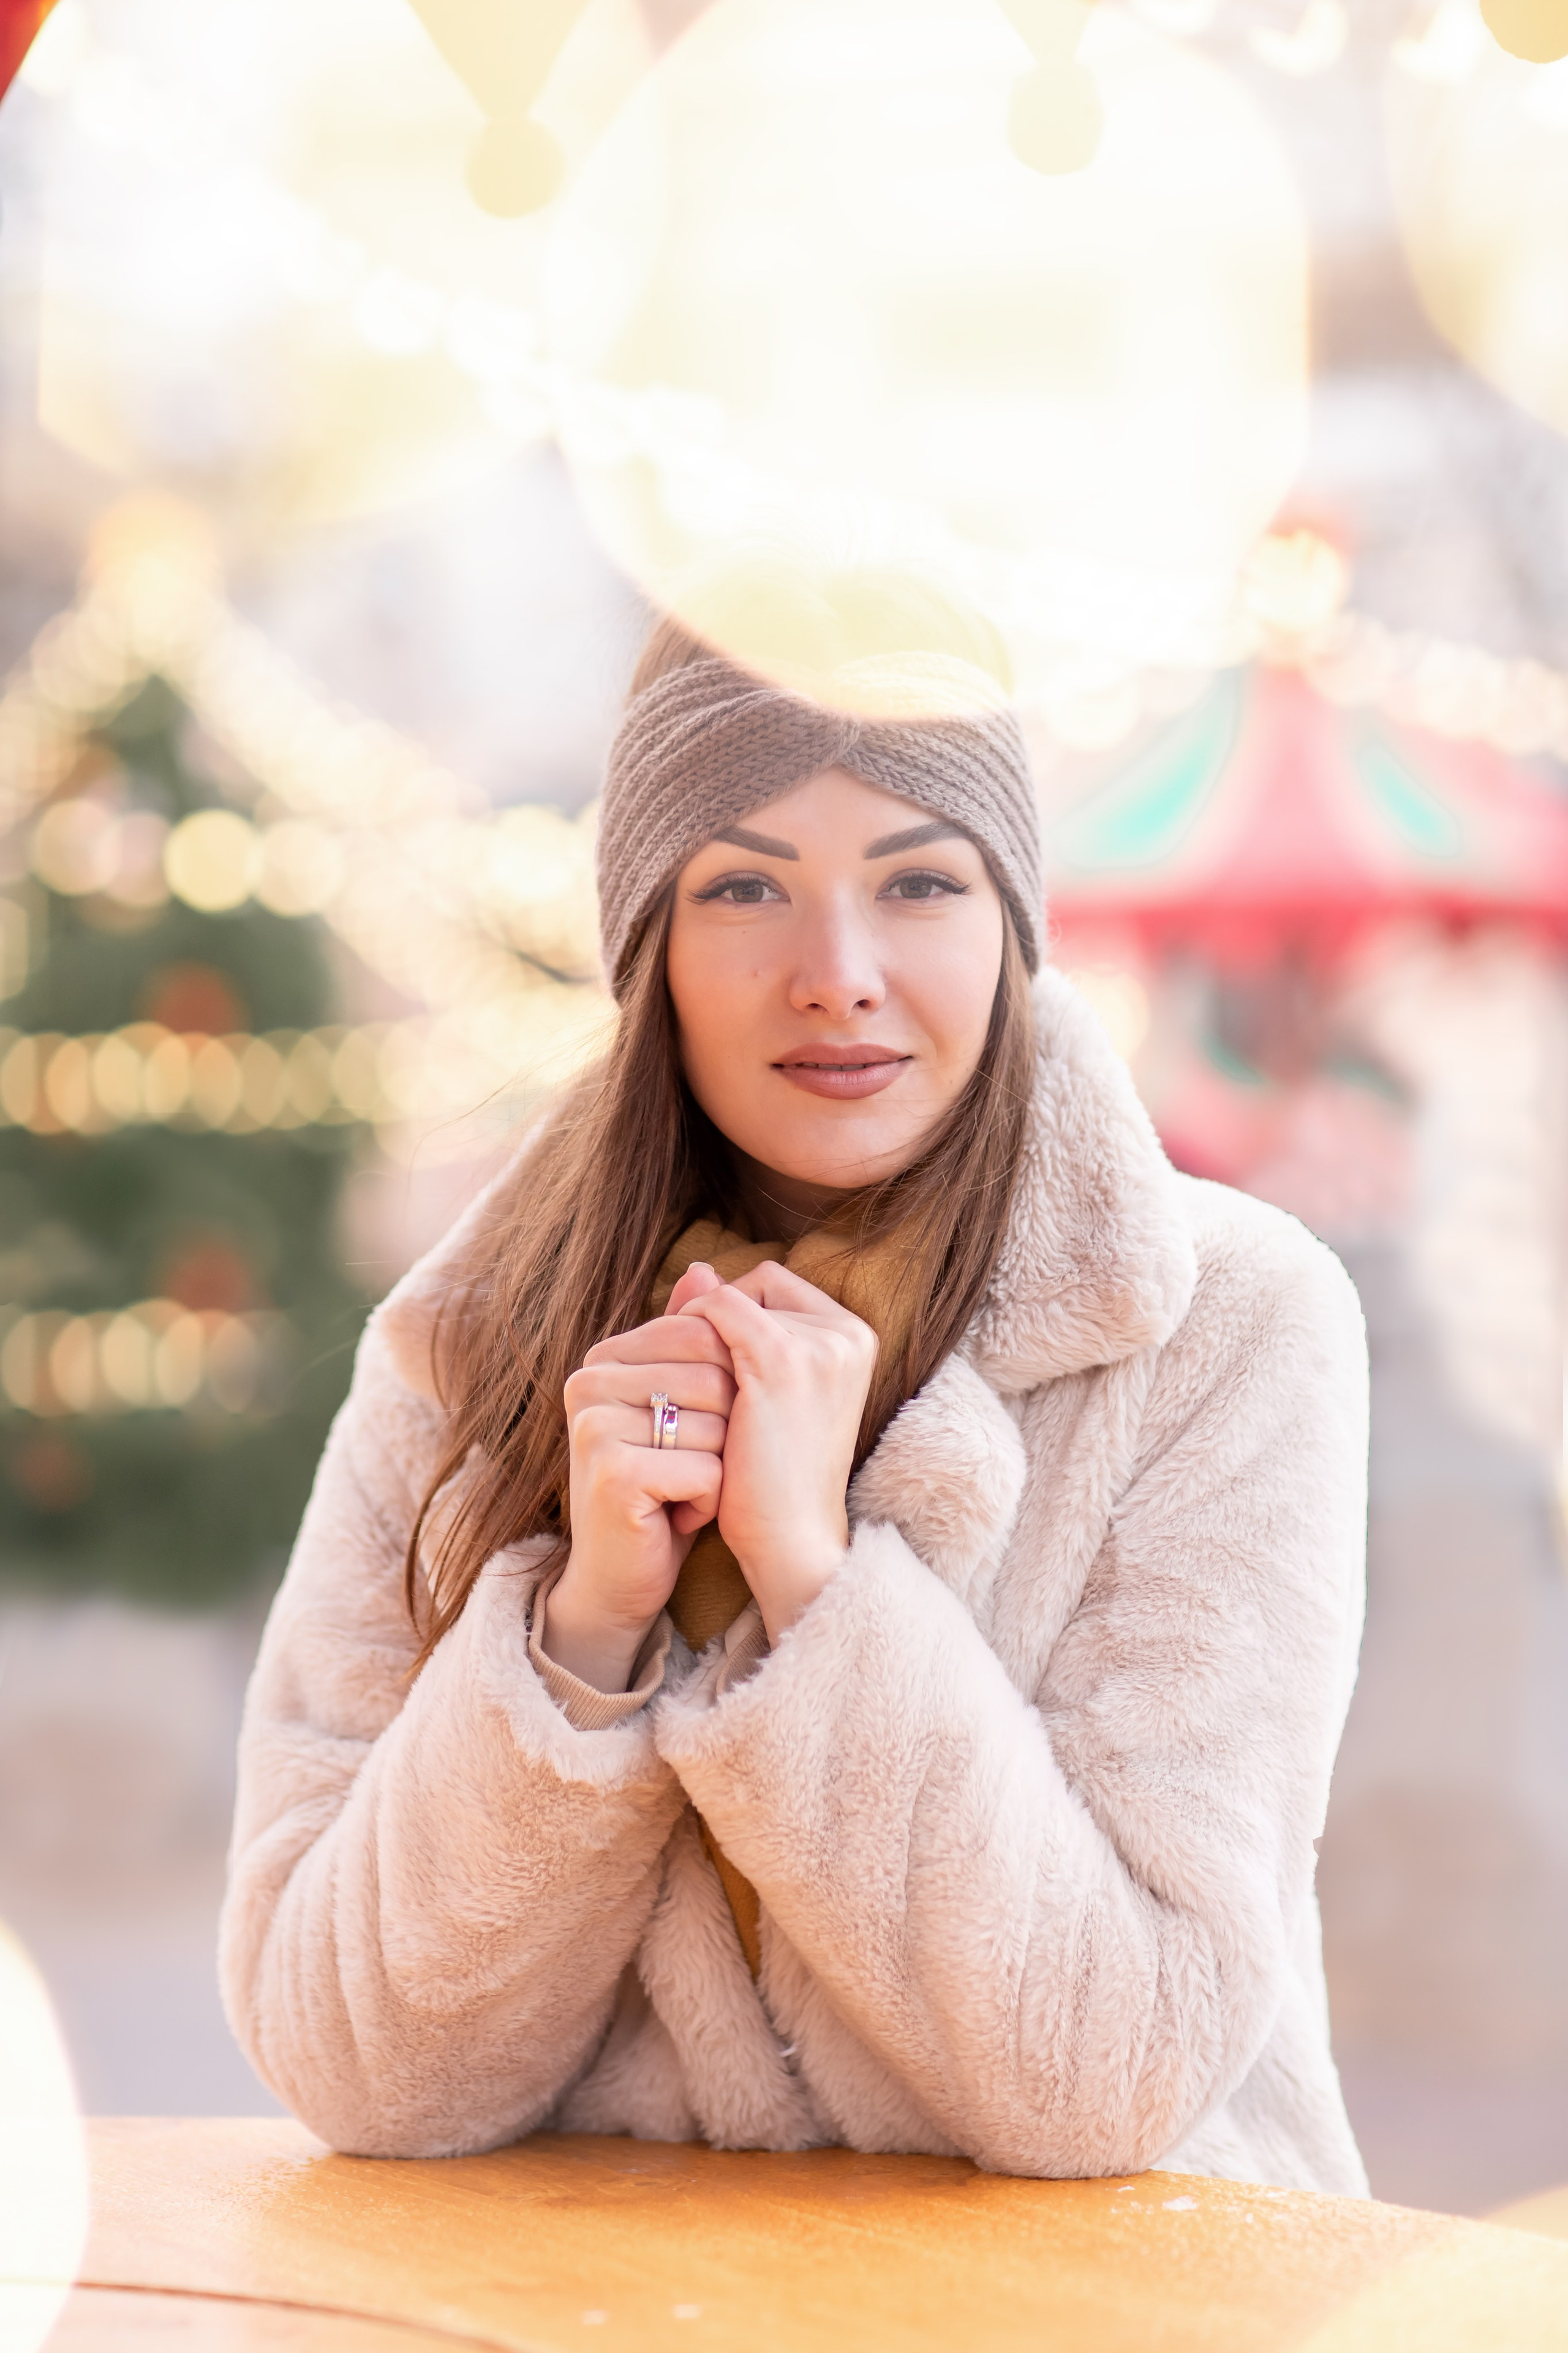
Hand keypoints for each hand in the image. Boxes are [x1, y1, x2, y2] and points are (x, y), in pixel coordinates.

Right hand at [543, 1286, 734, 1692]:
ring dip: (718, 1471)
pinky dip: (709, 1502)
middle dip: (724, 1433)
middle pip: (714, 1377)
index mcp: (602, 1358)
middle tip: (687, 1468)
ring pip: (716, 1425)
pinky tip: (675, 1518)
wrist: (622, 1577)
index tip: (693, 1432)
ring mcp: (594, 1427)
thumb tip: (705, 1268)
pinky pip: (707, 1470)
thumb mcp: (681, 1408)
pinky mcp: (612, 1473)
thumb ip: (689, 1338)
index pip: (704, 1334)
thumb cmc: (662, 1488)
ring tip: (679, 1493)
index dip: (726, 1391)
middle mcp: (587, 1383)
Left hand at [676, 1261, 876, 1644]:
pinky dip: (684, 1336)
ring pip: (729, 1297)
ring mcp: (818, 1343)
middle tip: (683, 1368)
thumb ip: (738, 1327)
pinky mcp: (780, 1360)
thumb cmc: (773, 1476)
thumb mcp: (764, 1394)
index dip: (732, 1312)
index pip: (776, 1287)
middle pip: (755, 1286)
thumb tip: (698, 1265)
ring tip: (677, 1380)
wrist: (790, 1541)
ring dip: (692, 1330)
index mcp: (853, 1338)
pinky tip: (677, 1383)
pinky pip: (713, 1311)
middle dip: (711, 1318)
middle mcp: (846, 1333)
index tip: (703, 1359)